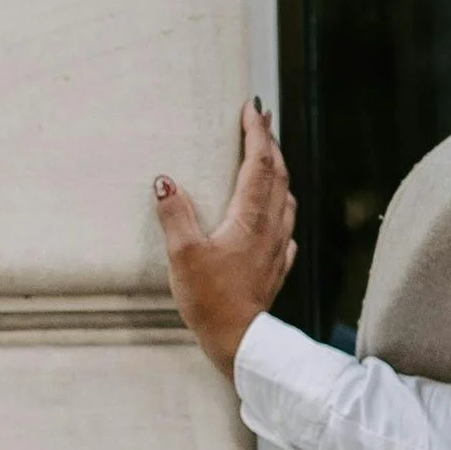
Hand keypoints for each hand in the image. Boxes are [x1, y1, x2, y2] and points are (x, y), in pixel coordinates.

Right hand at [155, 101, 295, 371]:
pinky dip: (280, 209)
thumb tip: (165, 181)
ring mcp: (278, 248)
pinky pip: (285, 228)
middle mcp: (271, 228)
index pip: (259, 163)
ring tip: (268, 160)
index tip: (252, 109)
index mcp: (250, 217)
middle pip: (277, 175)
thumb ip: (175, 214)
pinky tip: (276, 215)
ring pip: (285, 199)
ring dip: (277, 173)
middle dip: (270, 145)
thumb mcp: (183, 255)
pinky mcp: (276, 267)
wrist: (239, 341)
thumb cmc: (210, 299)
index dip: (257, 133)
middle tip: (262, 122)